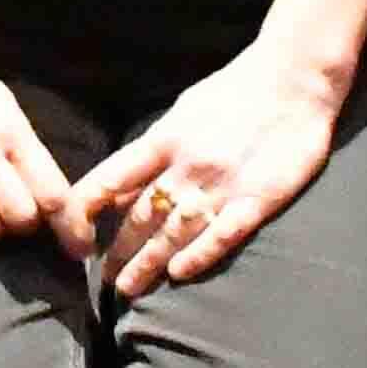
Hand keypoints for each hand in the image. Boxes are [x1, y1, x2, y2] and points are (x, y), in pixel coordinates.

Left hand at [72, 44, 346, 299]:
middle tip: (103, 280)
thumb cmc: (236, 92)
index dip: (88, 208)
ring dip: (148, 263)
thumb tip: (123, 184)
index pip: (113, 177)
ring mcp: (222, 183)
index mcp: (166, 138)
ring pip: (175, 231)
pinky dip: (200, 255)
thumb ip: (155, 150)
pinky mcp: (259, 199)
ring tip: (129, 290)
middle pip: (141, 214)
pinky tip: (180, 274)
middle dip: (118, 250)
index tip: (71, 233)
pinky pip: (223, 233)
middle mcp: (187, 163)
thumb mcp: (184, 112)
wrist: (294, 78)